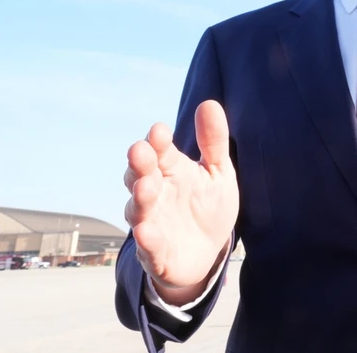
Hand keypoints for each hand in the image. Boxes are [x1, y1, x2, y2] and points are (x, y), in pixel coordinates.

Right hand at [124, 100, 238, 298]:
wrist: (207, 252)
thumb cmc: (208, 206)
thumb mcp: (218, 172)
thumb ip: (214, 141)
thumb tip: (209, 104)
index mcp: (170, 171)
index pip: (159, 152)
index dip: (157, 142)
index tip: (160, 130)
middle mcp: (154, 194)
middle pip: (140, 176)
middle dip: (139, 165)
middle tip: (140, 151)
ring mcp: (152, 223)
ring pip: (138, 210)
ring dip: (140, 199)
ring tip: (146, 187)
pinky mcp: (156, 253)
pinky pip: (149, 246)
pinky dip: (146, 239)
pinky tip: (146, 231)